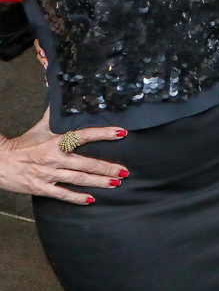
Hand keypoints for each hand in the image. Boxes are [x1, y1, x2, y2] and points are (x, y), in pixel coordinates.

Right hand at [0, 110, 127, 203]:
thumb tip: (60, 91)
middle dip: (107, 168)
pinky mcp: (42, 188)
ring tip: (116, 183)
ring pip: (78, 179)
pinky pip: (62, 194)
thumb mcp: (41, 127)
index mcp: (56, 142)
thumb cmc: (23, 144)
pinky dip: (77, 198)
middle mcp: (54, 158)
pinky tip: (91, 199)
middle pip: (86, 163)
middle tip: (124, 171)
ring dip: (98, 182)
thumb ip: (55, 113)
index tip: (121, 133)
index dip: (103, 134)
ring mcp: (49, 174)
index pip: (83, 135)